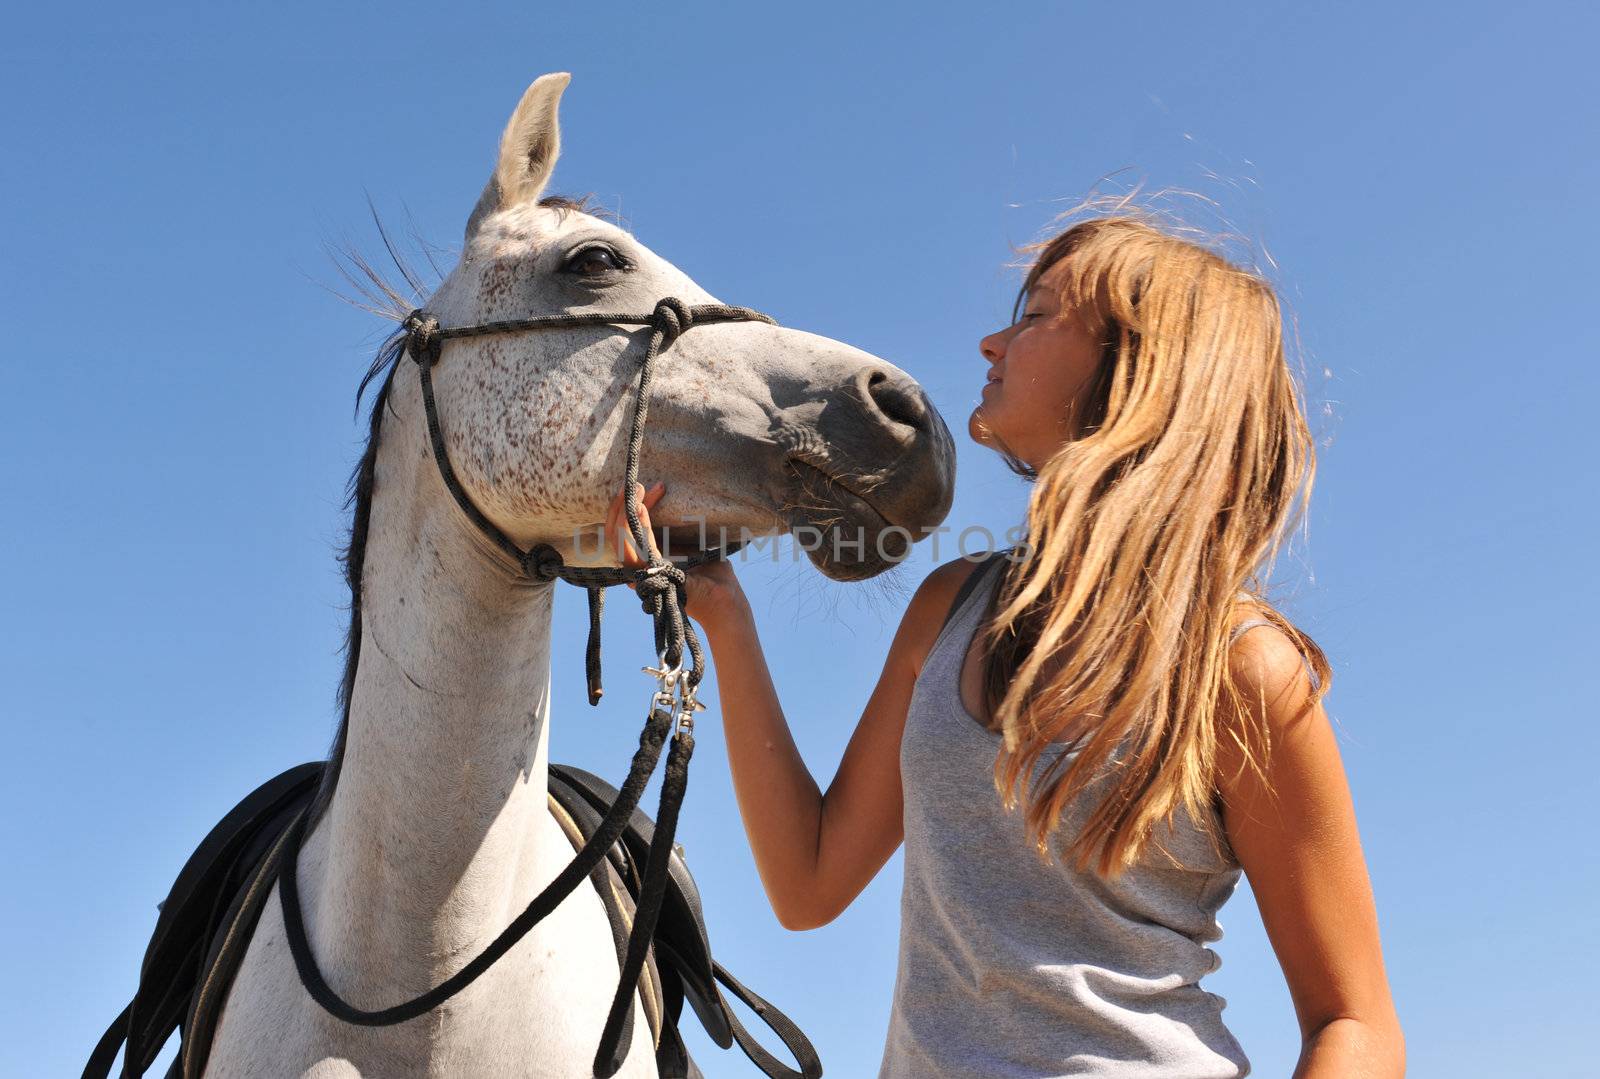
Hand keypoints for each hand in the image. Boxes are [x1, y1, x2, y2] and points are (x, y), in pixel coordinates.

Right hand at [602, 480, 748, 631]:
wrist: (726, 600)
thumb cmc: (714, 576)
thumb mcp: (694, 546)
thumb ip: (678, 534)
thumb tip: (673, 506)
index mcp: (648, 560)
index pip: (629, 532)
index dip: (635, 508)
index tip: (648, 488)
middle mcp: (641, 568)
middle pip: (616, 535)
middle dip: (620, 507)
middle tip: (633, 485)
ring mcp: (643, 574)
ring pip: (619, 541)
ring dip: (624, 514)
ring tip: (635, 492)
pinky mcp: (650, 577)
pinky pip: (632, 550)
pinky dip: (632, 527)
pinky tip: (638, 508)